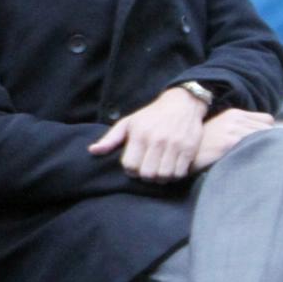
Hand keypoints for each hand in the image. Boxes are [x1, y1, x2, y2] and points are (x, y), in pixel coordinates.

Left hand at [87, 86, 206, 181]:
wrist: (183, 103)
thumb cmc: (151, 115)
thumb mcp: (128, 123)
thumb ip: (110, 139)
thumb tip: (93, 151)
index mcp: (140, 134)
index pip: (129, 165)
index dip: (130, 170)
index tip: (133, 166)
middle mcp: (157, 140)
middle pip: (147, 174)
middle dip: (144, 176)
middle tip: (146, 171)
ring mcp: (175, 145)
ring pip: (164, 176)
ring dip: (159, 178)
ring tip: (158, 171)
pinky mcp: (189, 148)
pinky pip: (180, 173)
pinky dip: (174, 175)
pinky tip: (170, 169)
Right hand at [195, 108, 276, 168]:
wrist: (182, 154)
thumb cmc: (202, 148)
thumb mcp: (220, 130)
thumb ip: (239, 128)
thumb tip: (262, 138)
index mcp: (234, 114)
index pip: (267, 120)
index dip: (267, 131)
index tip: (262, 143)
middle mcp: (235, 119)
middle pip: (269, 129)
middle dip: (268, 141)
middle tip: (261, 153)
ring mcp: (232, 129)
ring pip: (265, 137)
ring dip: (264, 148)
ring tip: (257, 158)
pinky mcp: (229, 141)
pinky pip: (255, 144)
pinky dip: (257, 153)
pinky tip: (250, 160)